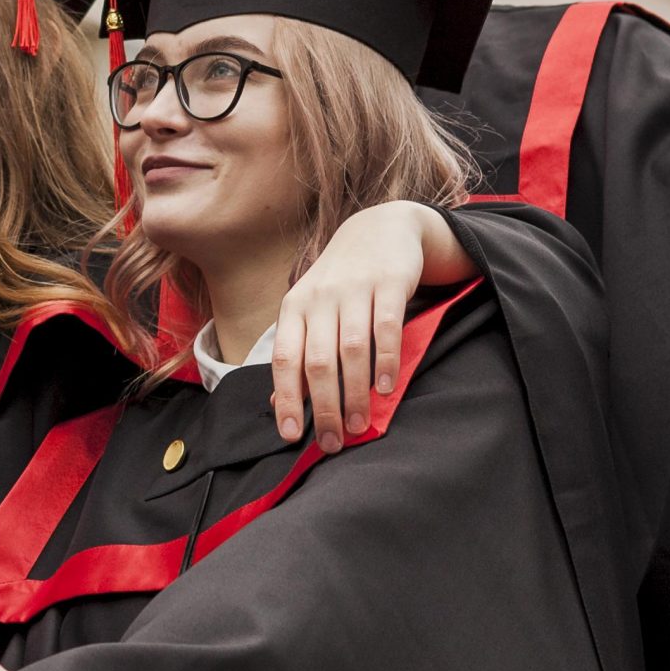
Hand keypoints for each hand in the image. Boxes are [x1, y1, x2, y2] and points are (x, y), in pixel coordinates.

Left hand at [269, 200, 472, 452]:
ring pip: (351, 349)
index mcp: (295, 308)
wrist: (380, 228)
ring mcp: (355, 289)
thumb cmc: (341, 283)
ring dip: (355, 392)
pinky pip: (386, 327)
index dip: (286, 398)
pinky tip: (387, 388)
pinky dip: (386, 360)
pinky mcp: (389, 283)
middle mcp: (320, 298)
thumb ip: (298, 352)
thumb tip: (280, 404)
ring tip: (360, 424)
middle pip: (318, 361)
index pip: (285, 358)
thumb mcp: (310, 310)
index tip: (291, 435)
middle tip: (334, 442)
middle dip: (324, 407)